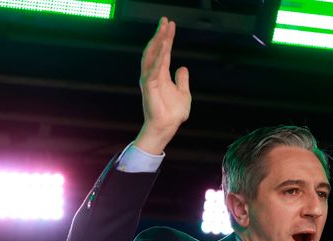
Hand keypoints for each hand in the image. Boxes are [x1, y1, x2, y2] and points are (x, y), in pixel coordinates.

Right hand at [133, 17, 190, 154]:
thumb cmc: (173, 113)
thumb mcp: (183, 93)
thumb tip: (183, 68)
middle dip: (160, 34)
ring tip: (164, 30)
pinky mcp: (149, 86)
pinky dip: (159, 58)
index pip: (164, 51)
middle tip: (165, 21)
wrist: (167, 126)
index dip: (167, 38)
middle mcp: (153, 73)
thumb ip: (182, 80)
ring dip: (158, 42)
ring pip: (152, 55)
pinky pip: (154, 69)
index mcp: (161, 74)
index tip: (170, 25)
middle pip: (155, 49)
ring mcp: (149, 79)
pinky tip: (164, 47)